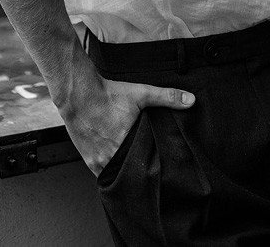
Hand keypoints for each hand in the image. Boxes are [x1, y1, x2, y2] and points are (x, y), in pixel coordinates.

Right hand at [60, 73, 195, 175]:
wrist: (79, 94)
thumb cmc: (108, 95)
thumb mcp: (141, 93)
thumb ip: (167, 97)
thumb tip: (190, 100)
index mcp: (127, 145)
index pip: (146, 166)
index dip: (153, 167)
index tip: (160, 167)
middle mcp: (111, 157)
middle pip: (131, 172)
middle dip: (140, 170)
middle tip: (148, 166)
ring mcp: (98, 161)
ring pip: (116, 174)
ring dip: (124, 171)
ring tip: (133, 166)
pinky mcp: (88, 160)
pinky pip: (102, 173)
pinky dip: (110, 170)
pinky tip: (117, 163)